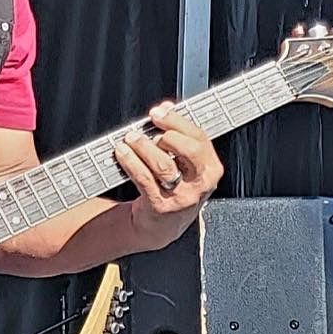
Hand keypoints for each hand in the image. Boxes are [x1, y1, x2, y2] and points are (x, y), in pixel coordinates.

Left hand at [115, 101, 223, 247]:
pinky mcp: (160, 206)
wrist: (162, 225)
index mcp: (210, 168)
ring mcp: (181, 196)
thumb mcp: (185, 164)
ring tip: (130, 138)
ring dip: (144, 147)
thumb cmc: (175, 188)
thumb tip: (166, 108)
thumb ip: (178, 135)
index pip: (200, 138)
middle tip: (149, 125)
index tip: (160, 112)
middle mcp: (200, 183)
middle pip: (189, 150)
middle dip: (167, 133)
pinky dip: (131, 162)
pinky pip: (144, 179)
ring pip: (164, 165)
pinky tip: (122, 152)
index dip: (178, 121)